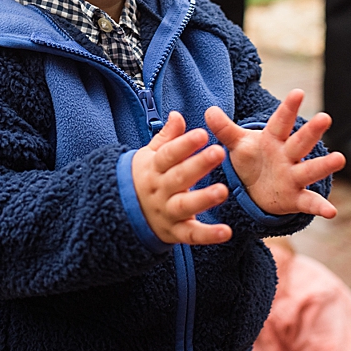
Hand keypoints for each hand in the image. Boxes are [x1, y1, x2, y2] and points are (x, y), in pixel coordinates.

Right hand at [132, 112, 232, 245]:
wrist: (123, 213)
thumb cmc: (145, 178)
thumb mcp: (150, 156)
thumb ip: (167, 138)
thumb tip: (177, 115)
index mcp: (153, 168)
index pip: (168, 155)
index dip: (184, 144)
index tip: (202, 134)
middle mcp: (160, 190)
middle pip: (179, 177)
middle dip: (198, 164)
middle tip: (219, 152)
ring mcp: (166, 212)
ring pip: (185, 206)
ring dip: (203, 198)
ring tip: (223, 190)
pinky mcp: (175, 232)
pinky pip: (191, 235)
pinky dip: (208, 235)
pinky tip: (226, 232)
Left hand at [205, 90, 341, 218]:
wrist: (256, 189)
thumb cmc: (252, 159)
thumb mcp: (238, 145)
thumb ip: (225, 129)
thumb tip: (208, 110)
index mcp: (273, 139)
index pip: (280, 122)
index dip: (288, 108)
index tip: (298, 92)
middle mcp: (288, 155)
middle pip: (300, 141)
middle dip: (311, 131)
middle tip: (325, 117)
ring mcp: (294, 176)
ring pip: (310, 169)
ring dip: (324, 165)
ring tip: (339, 158)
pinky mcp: (295, 198)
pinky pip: (309, 203)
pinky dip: (320, 207)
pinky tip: (331, 212)